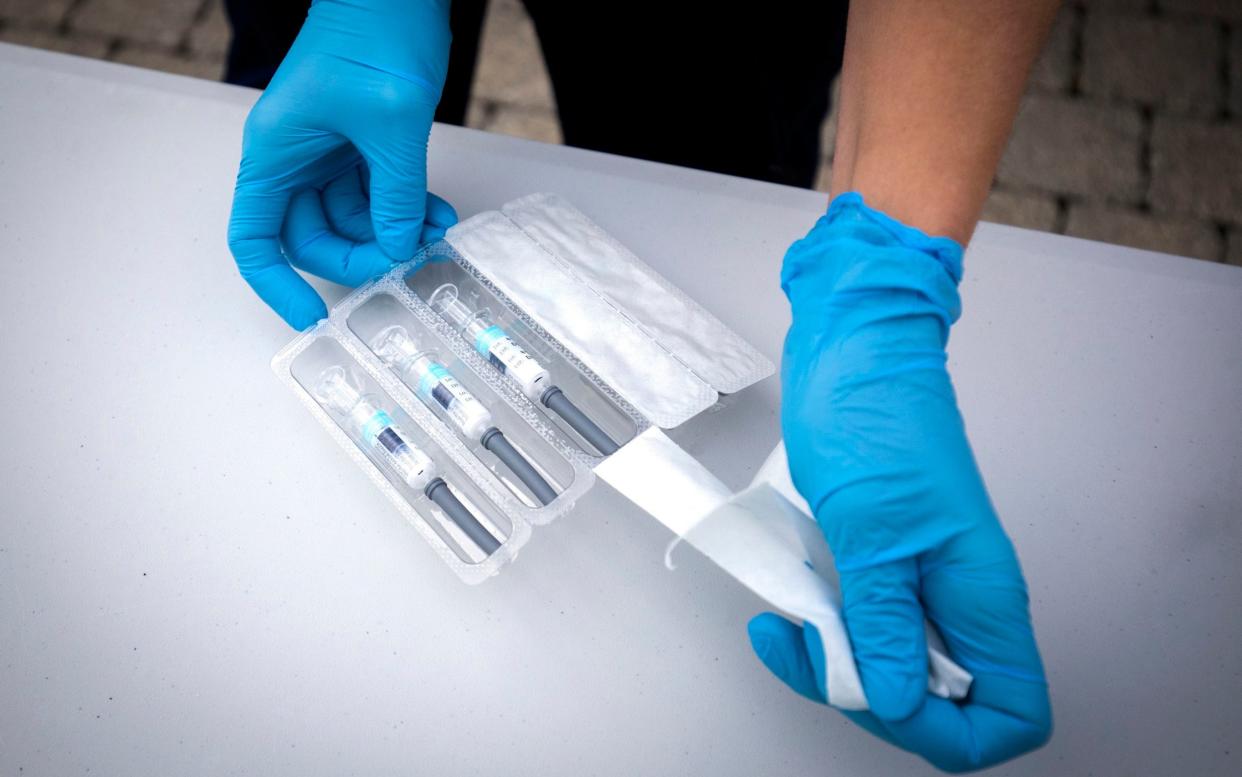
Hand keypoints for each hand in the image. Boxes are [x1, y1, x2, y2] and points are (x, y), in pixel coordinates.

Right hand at [227, 0, 456, 329]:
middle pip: (313, 237)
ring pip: (352, 221)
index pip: (256, 237)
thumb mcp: (390, 125)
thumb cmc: (375, 32)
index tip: (311, 316)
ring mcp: (328, 153)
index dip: (277, 284)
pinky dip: (405, 210)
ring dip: (393, 234)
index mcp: (276, 153)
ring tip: (437, 231)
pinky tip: (438, 214)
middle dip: (361, 256)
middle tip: (406, 262)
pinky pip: (377, 196)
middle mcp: (295, 158)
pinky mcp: (360, 145)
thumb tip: (398, 249)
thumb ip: (395, 196)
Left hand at [747, 193, 1050, 771]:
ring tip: (789, 624)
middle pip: (943, 701)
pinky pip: (867, 625)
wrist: (852, 349)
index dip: (952, 733)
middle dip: (872, 697)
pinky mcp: (885, 560)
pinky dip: (829, 629)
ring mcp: (922, 579)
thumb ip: (884, 622)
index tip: (881, 704)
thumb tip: (894, 701)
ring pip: (896, 667)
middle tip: (812, 649)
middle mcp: (961, 596)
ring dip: (840, 662)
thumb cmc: (874, 416)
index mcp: (982, 594)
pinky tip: (795, 607)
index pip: (1011, 712)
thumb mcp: (874, 530)